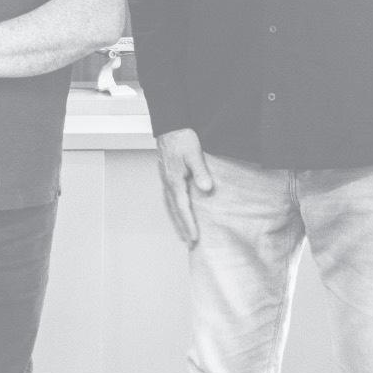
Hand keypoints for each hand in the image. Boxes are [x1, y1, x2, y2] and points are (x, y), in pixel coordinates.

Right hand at [155, 129, 212, 246]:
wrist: (170, 128)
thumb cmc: (182, 139)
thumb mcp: (195, 154)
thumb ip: (201, 172)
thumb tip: (206, 189)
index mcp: (174, 181)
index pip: (182, 208)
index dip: (188, 224)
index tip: (194, 238)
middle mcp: (168, 184)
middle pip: (174, 211)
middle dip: (182, 228)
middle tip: (189, 244)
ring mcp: (166, 182)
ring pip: (170, 207)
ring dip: (176, 222)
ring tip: (183, 235)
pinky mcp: (167, 178)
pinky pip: (169, 200)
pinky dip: (173, 211)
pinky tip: (178, 214)